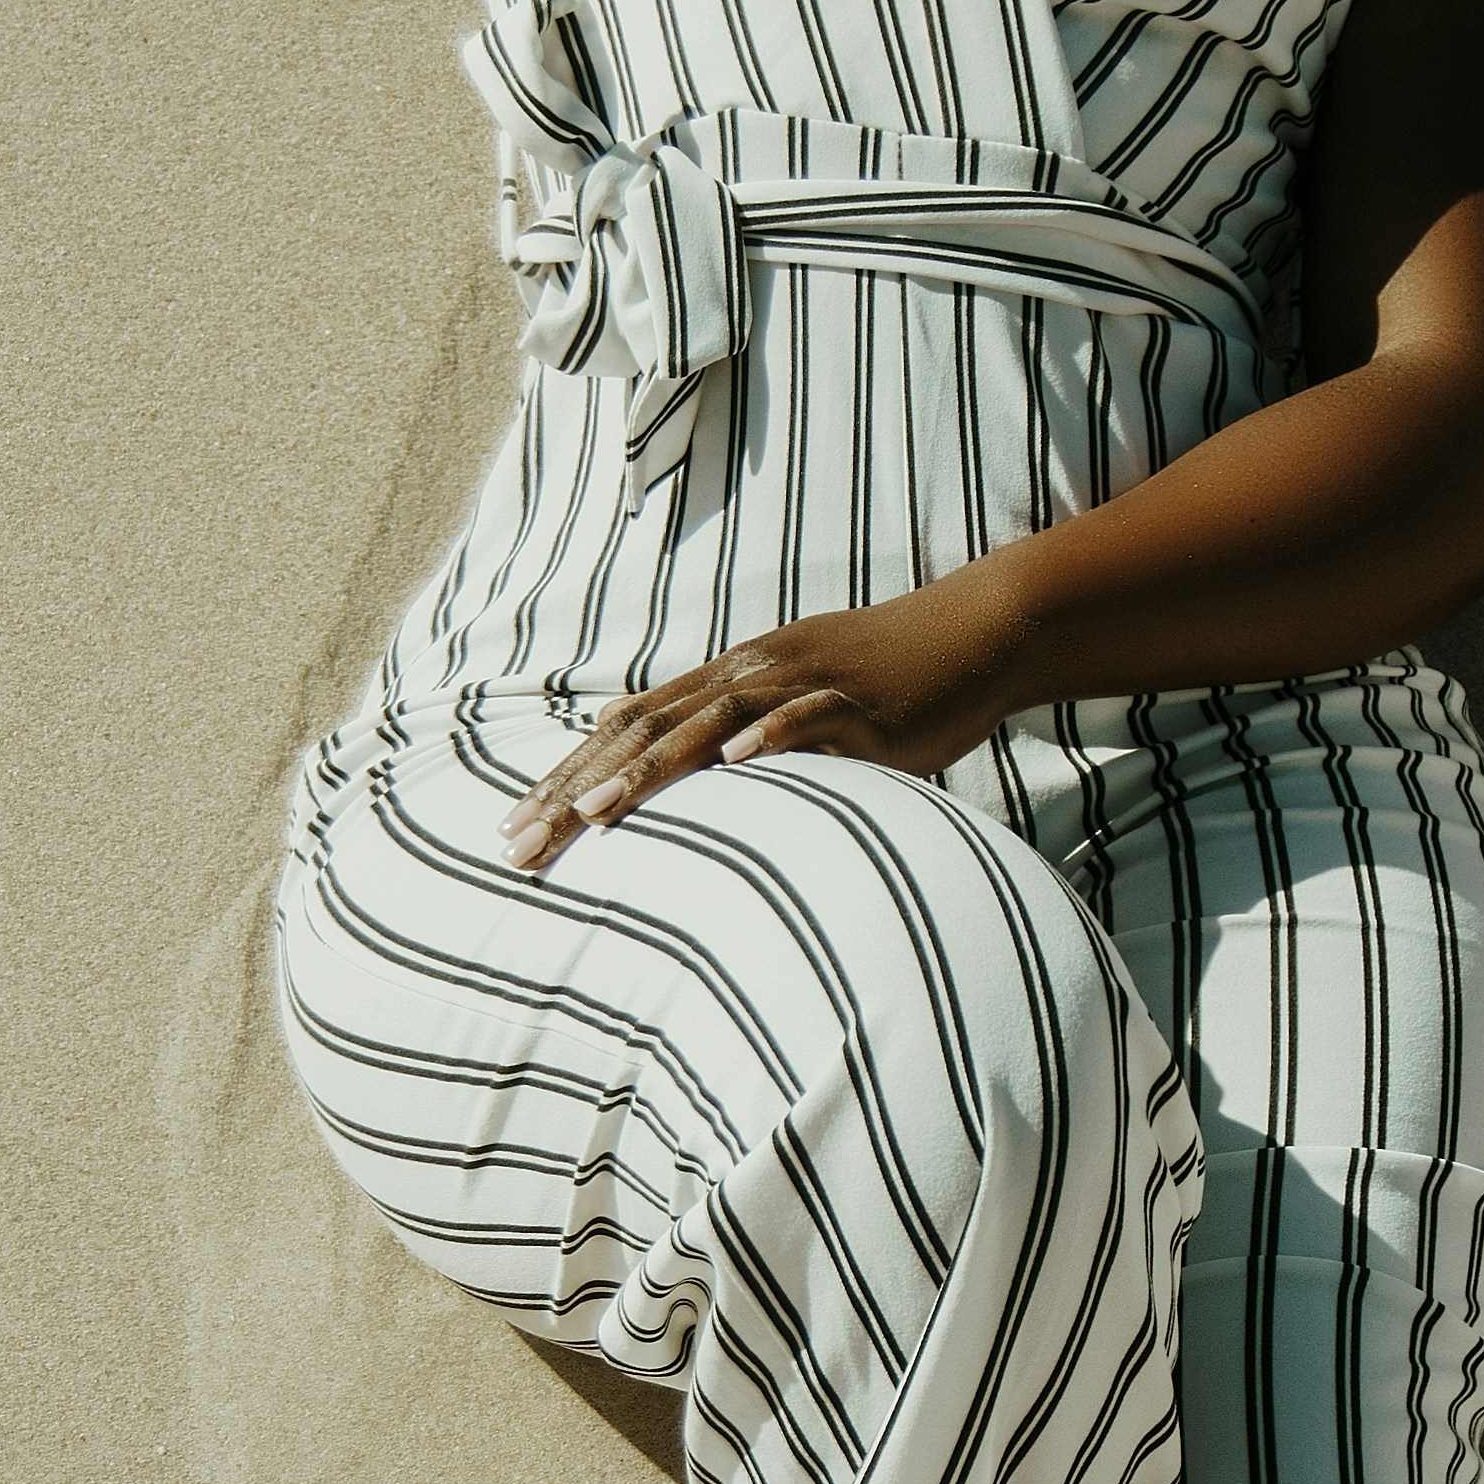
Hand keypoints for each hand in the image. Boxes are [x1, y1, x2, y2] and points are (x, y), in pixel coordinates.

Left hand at [501, 571, 1025, 871]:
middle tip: (520, 846)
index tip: (512, 830)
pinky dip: (771, 739)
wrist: (971, 636)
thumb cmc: (883, 686)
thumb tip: (680, 768)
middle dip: (576, 791)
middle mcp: (750, 674)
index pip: (623, 729)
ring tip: (593, 816)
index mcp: (726, 680)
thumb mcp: (795, 709)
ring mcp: (803, 683)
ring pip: (709, 723)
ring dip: (647, 771)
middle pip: (644, 730)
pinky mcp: (859, 702)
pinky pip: (808, 719)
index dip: (564, 778)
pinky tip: (735, 763)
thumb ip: (738, 735)